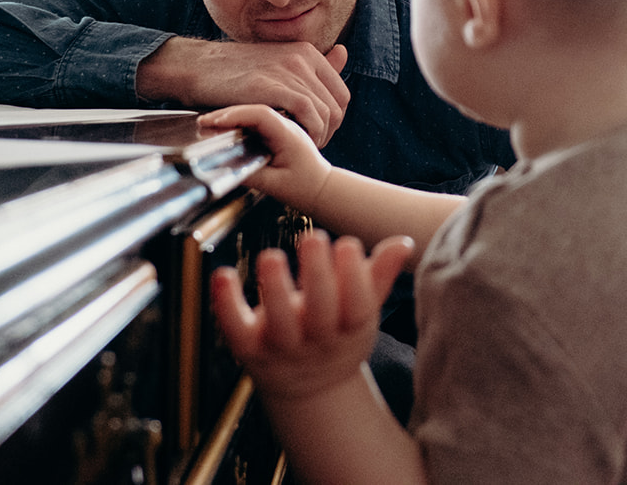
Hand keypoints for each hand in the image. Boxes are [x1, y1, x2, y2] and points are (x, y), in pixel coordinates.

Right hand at [137, 38, 349, 145]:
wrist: (199, 66)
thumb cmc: (235, 70)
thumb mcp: (277, 60)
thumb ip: (310, 65)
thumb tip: (343, 53)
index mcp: (307, 52)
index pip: (340, 93)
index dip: (334, 120)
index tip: (319, 134)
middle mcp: (303, 58)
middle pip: (337, 106)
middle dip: (329, 132)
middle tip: (311, 145)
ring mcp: (289, 70)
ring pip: (326, 111)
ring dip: (319, 136)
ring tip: (302, 146)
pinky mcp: (273, 85)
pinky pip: (308, 112)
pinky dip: (309, 131)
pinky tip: (297, 140)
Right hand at [199, 104, 332, 210]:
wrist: (323, 189)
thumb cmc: (305, 188)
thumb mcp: (275, 185)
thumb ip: (250, 176)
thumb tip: (224, 169)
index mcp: (288, 134)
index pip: (261, 115)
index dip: (236, 115)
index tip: (215, 122)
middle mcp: (286, 126)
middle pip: (255, 109)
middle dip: (227, 114)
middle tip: (203, 122)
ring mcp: (282, 127)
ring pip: (254, 113)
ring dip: (232, 117)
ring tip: (208, 124)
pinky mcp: (277, 132)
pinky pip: (256, 121)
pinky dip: (239, 123)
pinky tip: (224, 128)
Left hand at [213, 231, 412, 402]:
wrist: (308, 388)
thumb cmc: (337, 334)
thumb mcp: (363, 309)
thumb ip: (379, 275)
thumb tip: (402, 243)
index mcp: (349, 331)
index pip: (357, 308)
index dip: (355, 278)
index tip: (348, 244)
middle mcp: (316, 342)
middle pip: (320, 314)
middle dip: (318, 276)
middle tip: (314, 238)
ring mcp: (281, 348)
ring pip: (279, 324)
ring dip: (275, 290)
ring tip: (272, 256)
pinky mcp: (249, 349)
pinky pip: (235, 330)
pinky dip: (226, 304)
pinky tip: (223, 276)